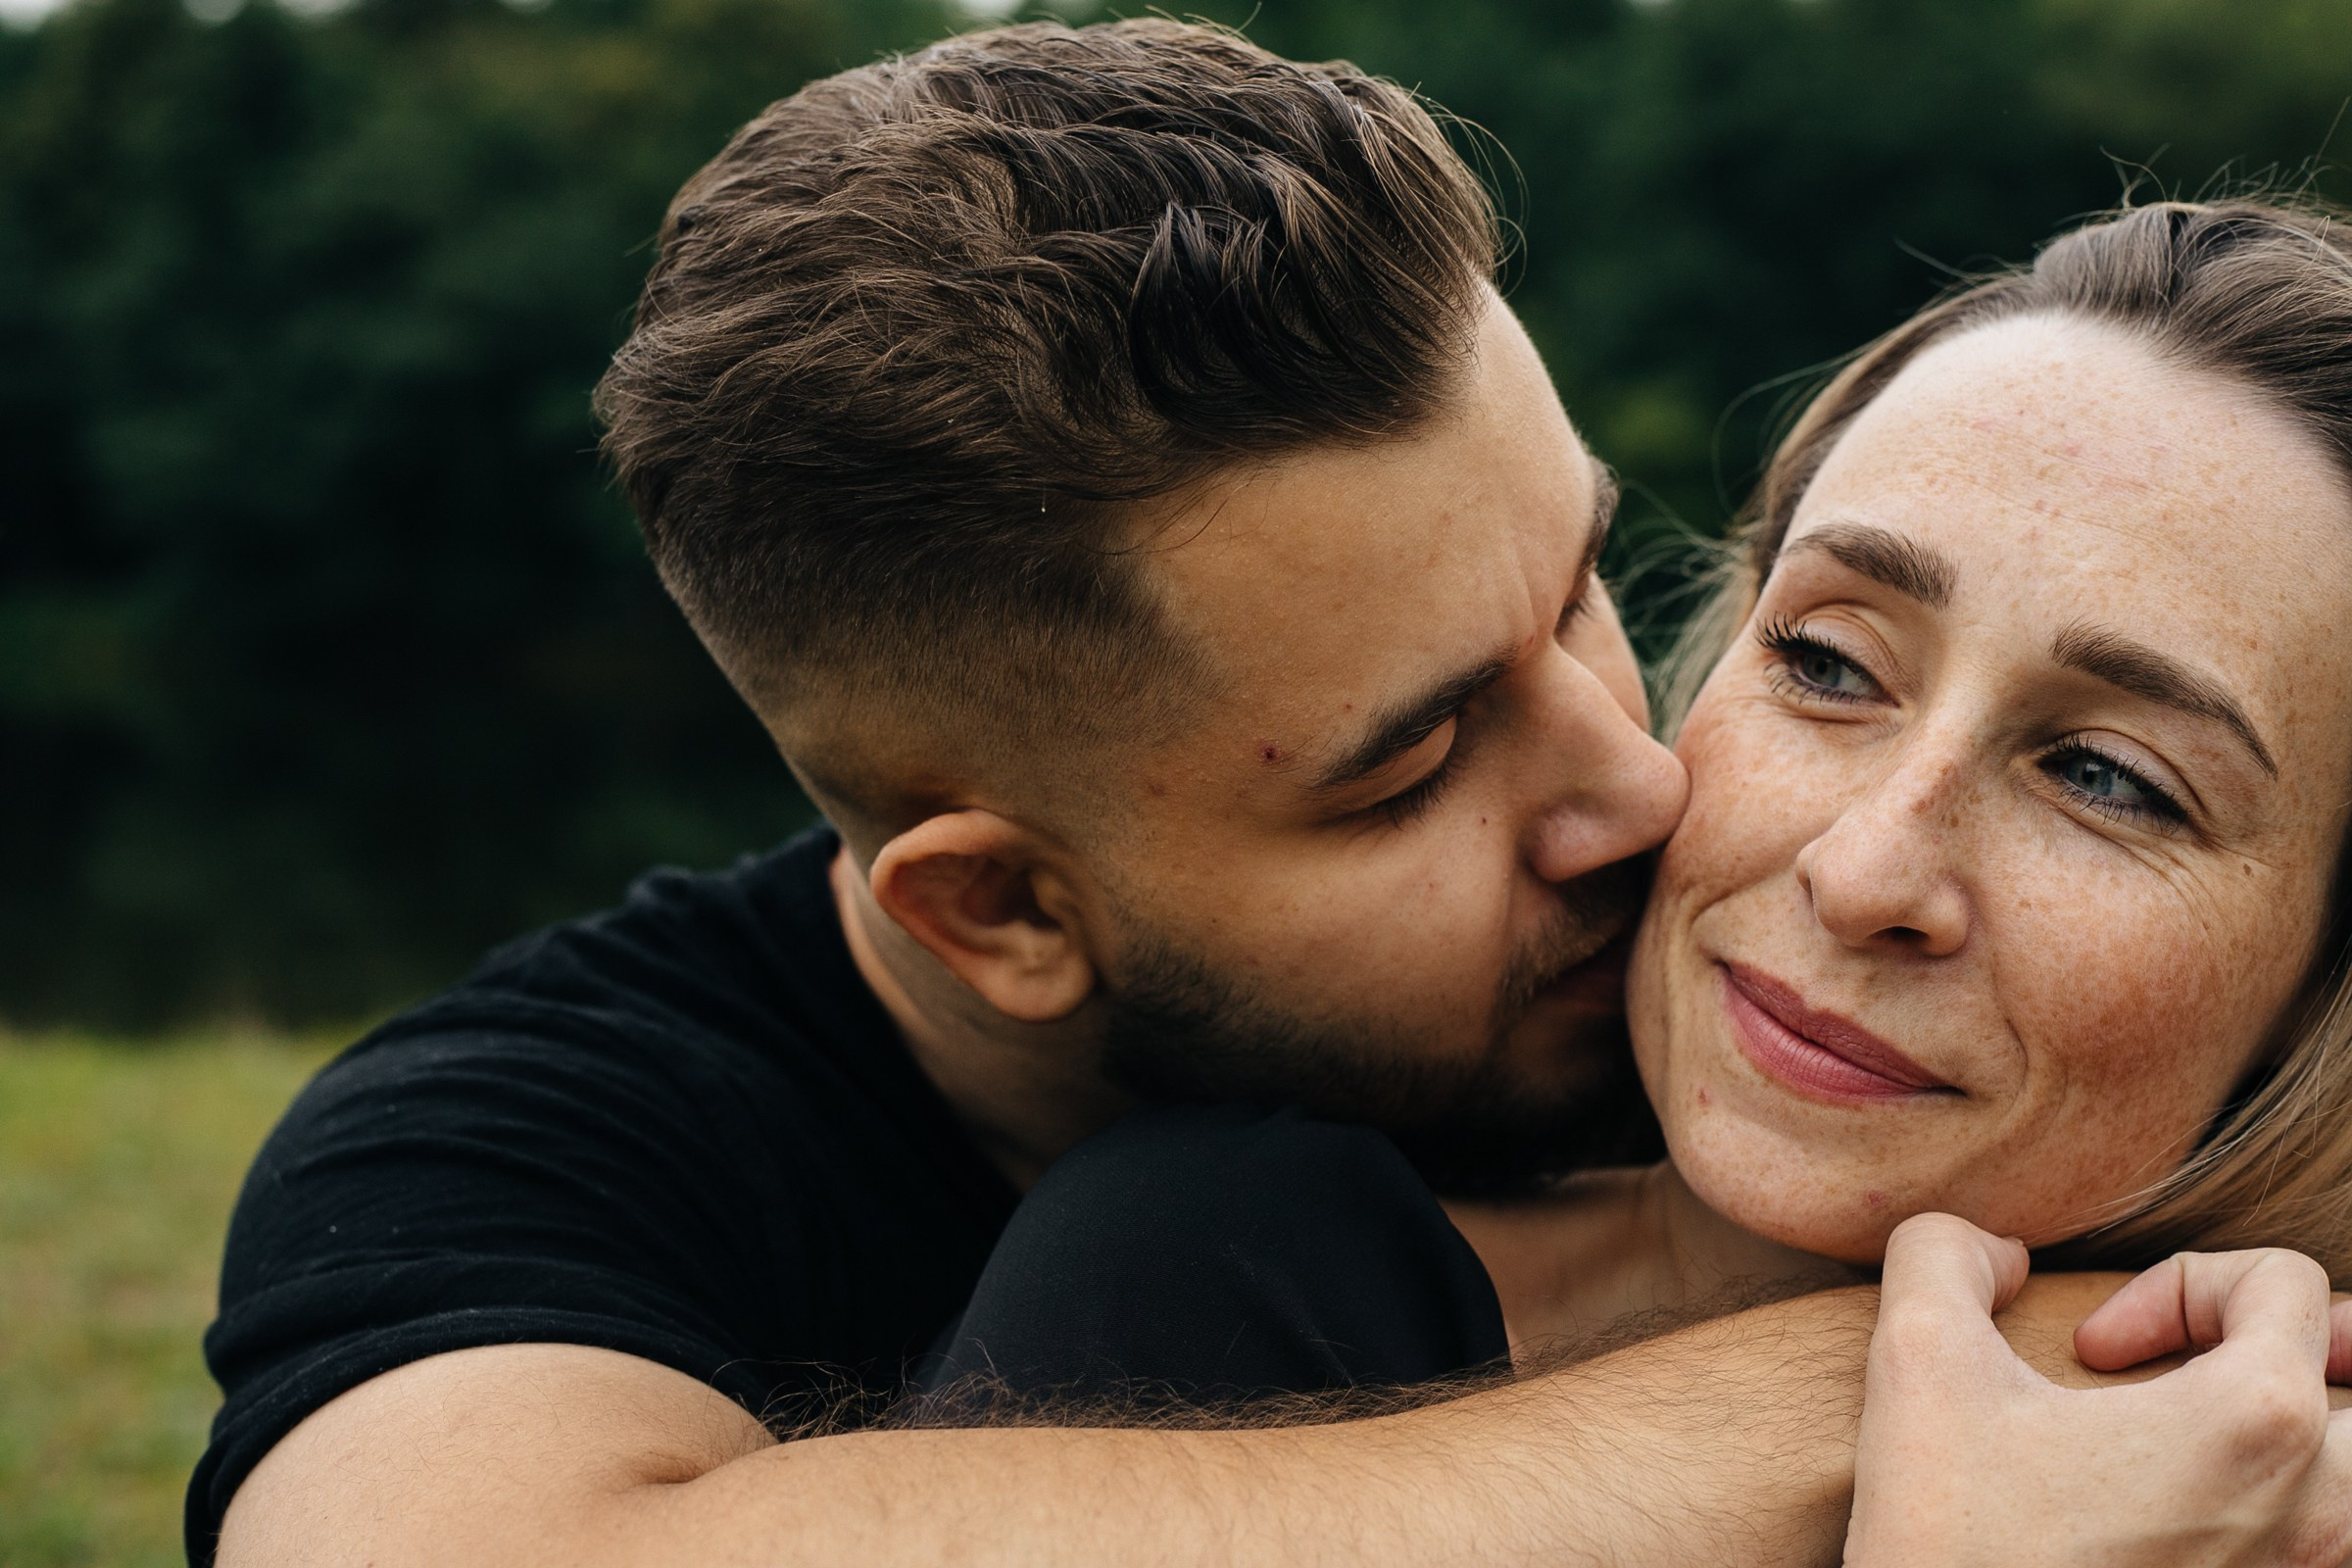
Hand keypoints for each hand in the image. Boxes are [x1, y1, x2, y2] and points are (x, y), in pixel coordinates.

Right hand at [1846, 1213, 2351, 1566]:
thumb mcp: (1916, 1356)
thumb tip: (1997, 1251)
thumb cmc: (1951, 1539)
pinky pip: (2326, 1547)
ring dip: (2313, 1438)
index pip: (2290, 1286)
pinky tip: (2195, 1511)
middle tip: (2218, 1364)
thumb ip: (1948, 1251)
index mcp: (2255, 1422)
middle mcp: (2311, 1508)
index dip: (2180, 1283)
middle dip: (2313, 1353)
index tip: (2094, 1349)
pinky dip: (2290, 1511)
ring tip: (2222, 1434)